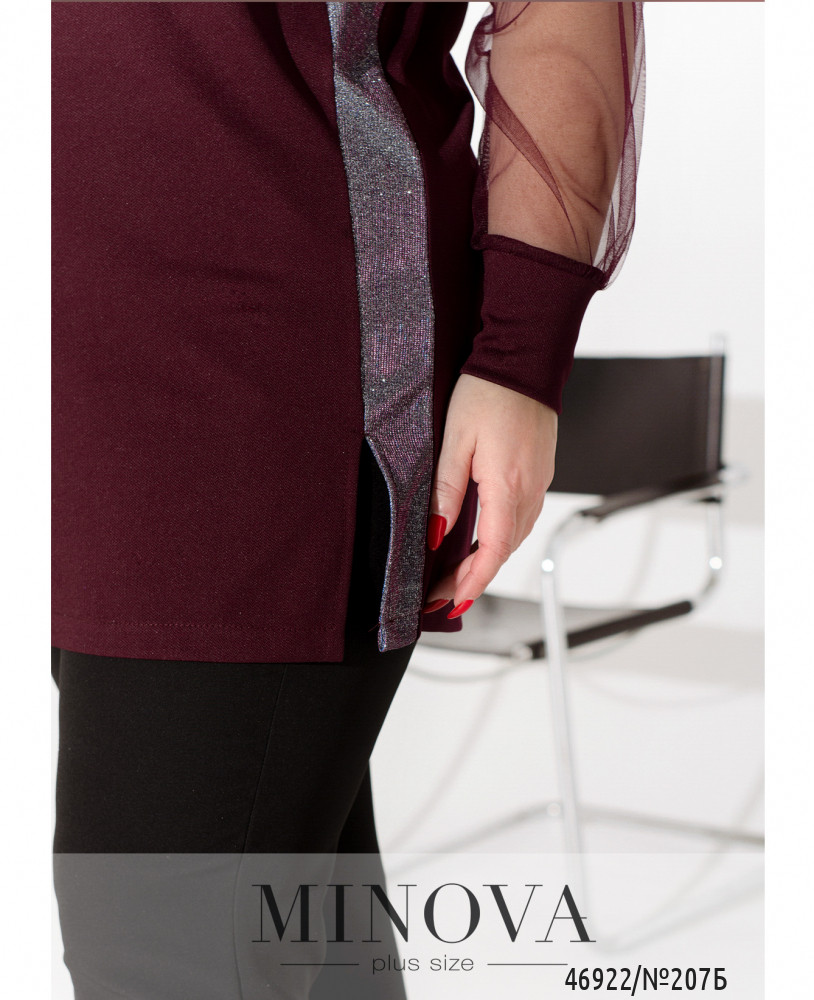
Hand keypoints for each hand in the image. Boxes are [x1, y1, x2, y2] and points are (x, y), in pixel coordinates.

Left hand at [424, 373, 557, 617]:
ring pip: (514, 537)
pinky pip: (521, 517)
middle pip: (503, 551)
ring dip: (487, 560)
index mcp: (507, 485)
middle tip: (441, 595)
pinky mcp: (539, 472)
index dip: (471, 584)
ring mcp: (539, 481)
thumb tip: (436, 533)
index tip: (450, 604)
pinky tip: (482, 540)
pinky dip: (500, 538)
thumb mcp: (454, 440)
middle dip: (472, 579)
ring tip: (457, 575)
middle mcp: (529, 489)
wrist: (523, 358)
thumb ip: (446, 491)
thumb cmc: (487, 392)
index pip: (492, 552)